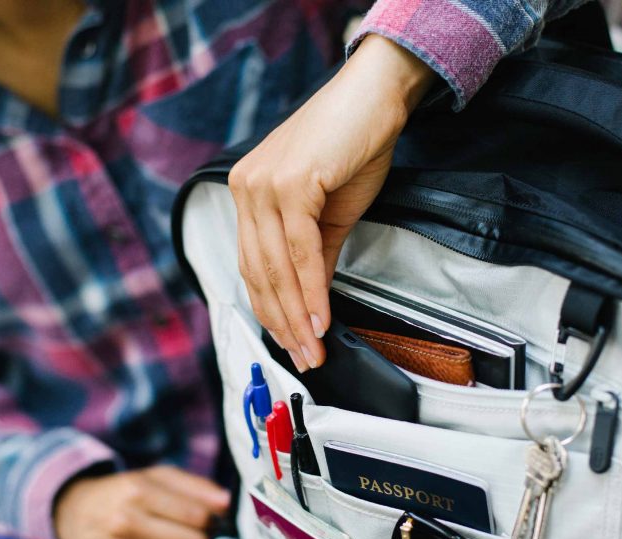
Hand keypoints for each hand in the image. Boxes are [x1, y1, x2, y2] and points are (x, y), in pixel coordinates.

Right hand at [54, 465, 230, 538]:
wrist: (74, 514)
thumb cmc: (126, 493)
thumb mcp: (158, 477)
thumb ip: (196, 487)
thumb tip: (227, 503)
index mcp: (137, 492)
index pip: (198, 517)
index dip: (210, 519)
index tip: (204, 517)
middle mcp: (123, 523)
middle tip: (189, 533)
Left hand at [229, 35, 433, 371]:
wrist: (375, 98)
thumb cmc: (352, 147)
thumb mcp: (329, 215)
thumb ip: (314, 260)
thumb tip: (310, 305)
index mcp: (248, 194)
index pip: (253, 266)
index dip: (272, 311)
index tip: (292, 343)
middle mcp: (246, 188)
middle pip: (259, 273)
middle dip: (283, 322)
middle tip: (304, 357)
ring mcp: (263, 185)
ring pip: (276, 267)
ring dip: (296, 315)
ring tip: (312, 347)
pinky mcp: (290, 184)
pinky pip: (300, 251)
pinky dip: (311, 289)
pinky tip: (321, 317)